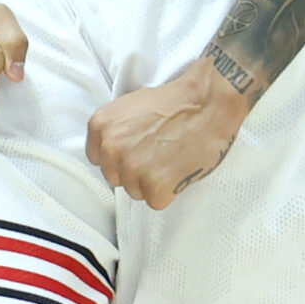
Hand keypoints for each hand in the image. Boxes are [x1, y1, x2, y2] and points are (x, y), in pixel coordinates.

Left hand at [85, 57, 250, 209]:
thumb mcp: (130, 105)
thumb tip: (115, 151)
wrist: (205, 104)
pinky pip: (155, 201)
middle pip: (116, 177)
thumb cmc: (174, 102)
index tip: (135, 153)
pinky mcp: (155, 186)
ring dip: (152, 183)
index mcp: (101, 125)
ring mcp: (132, 168)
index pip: (99, 158)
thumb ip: (115, 130)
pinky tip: (178, 171)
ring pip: (135, 191)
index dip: (119, 158)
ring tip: (170, 160)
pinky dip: (168, 192)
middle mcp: (112, 148)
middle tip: (158, 156)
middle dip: (135, 172)